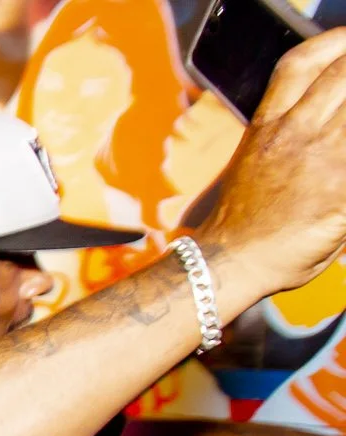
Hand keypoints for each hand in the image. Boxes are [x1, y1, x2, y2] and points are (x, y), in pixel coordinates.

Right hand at [197, 28, 345, 308]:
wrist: (230, 265)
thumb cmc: (242, 223)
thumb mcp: (253, 163)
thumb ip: (286, 136)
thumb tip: (315, 119)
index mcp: (268, 127)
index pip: (300, 64)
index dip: (331, 43)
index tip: (345, 41)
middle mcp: (295, 134)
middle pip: (340, 73)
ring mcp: (322, 158)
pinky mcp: (342, 187)